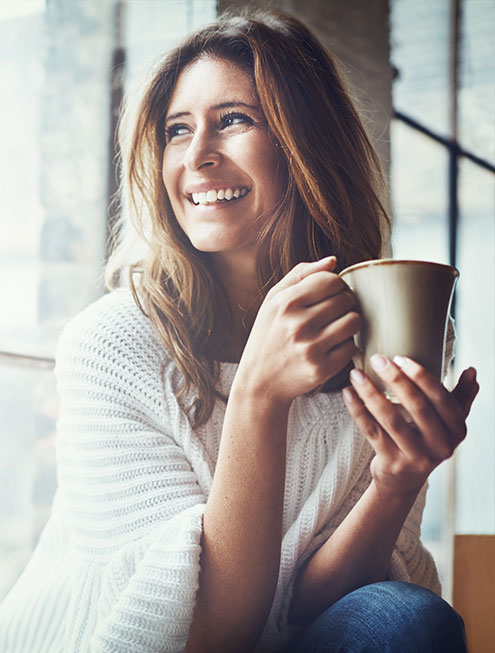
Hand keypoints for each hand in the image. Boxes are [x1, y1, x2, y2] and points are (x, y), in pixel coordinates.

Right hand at [237, 256, 360, 404]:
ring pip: (354, 321)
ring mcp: (311, 348)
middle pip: (345, 299)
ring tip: (336, 327)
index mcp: (286, 303)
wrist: (260, 381)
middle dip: (345, 303)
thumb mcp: (273, 301)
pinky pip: (351, 347)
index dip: (336, 285)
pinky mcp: (322, 368)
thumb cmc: (268, 336)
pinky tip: (331, 347)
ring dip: (350, 323)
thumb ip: (300, 275)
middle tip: (334, 312)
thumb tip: (332, 261)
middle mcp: (298, 324)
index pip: (331, 280)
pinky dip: (345, 345)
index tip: (330, 294)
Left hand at [343, 355, 478, 496]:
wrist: (404, 480)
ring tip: (356, 374)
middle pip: (417, 407)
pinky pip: (372, 432)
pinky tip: (348, 393)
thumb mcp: (448, 422)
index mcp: (456, 430)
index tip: (401, 358)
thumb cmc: (426, 440)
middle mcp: (440, 446)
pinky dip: (358, 410)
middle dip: (396, 380)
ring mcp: (416, 457)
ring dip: (371, 393)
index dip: (421, 377)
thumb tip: (472, 371)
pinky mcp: (392, 464)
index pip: (441, 399)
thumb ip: (461, 397)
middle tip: (378, 359)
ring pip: (391, 420)